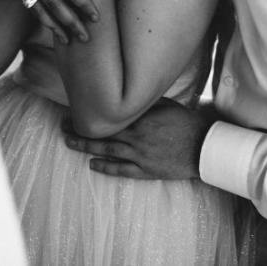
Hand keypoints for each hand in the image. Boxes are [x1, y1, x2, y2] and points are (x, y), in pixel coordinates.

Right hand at [0, 0, 99, 41]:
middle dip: (71, 21)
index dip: (82, 3)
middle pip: (54, 3)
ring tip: (70, 40)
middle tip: (86, 37)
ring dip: (55, 26)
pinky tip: (53, 28)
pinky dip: (42, 18)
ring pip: (40, 8)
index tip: (96, 16)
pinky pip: (30, 4)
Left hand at [62, 98, 212, 179]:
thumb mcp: (166, 105)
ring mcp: (140, 155)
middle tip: (62, 126)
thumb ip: (145, 103)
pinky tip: (91, 164)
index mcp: (142, 119)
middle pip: (103, 133)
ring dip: (86, 147)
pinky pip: (121, 170)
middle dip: (81, 130)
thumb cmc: (186, 123)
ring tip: (69, 142)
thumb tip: (127, 96)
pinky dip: (105, 167)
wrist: (203, 148)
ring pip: (107, 150)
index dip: (91, 113)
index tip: (75, 109)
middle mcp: (137, 137)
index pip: (110, 115)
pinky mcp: (146, 170)